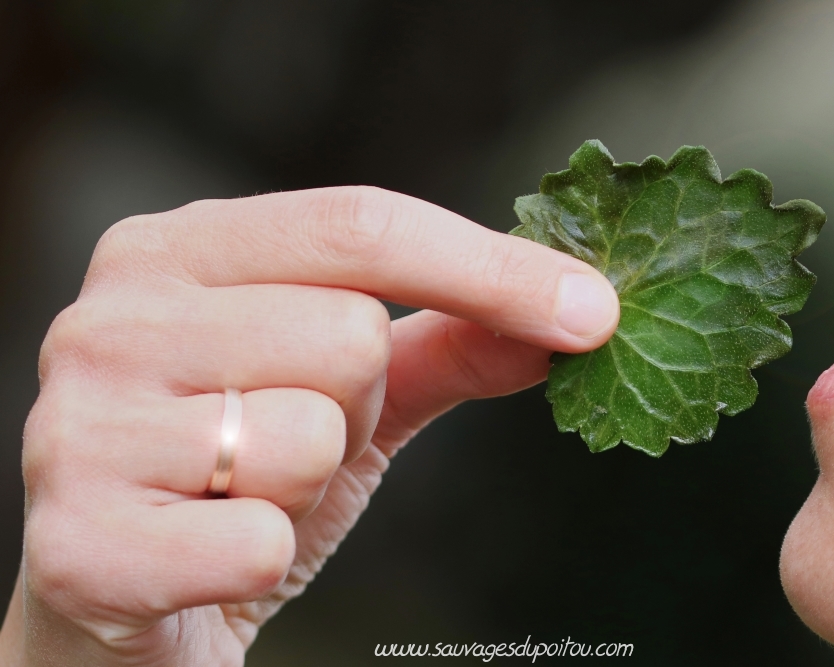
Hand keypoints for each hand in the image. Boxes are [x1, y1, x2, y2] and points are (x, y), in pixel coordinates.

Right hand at [0, 187, 617, 665]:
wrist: (122, 604)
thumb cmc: (238, 475)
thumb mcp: (348, 394)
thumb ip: (448, 344)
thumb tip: (575, 318)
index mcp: (176, 251)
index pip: (361, 226)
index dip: (491, 267)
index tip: (596, 312)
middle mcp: (112, 316)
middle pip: (348, 333)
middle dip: (354, 408)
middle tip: (297, 440)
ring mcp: (78, 424)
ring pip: (308, 436)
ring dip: (306, 486)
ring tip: (242, 494)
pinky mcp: (76, 541)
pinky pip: (260, 544)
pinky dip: (264, 562)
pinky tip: (209, 558)